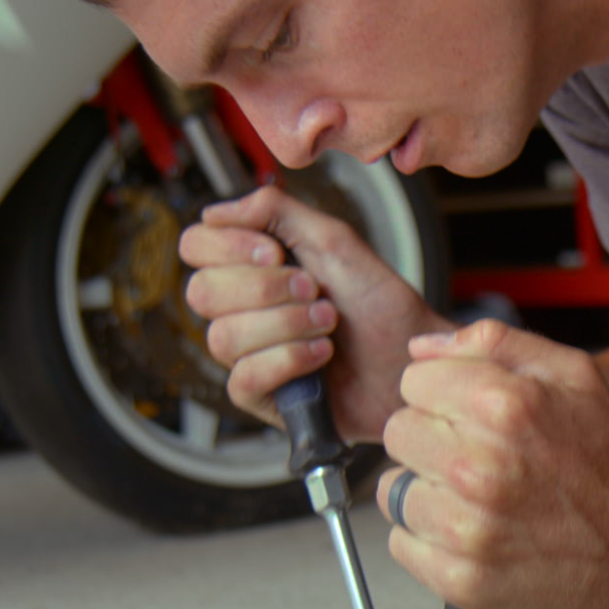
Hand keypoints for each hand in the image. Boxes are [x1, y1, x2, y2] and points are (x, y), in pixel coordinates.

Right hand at [178, 184, 448, 443]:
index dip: (227, 246)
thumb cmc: (381, 306)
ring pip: (223, 336)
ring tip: (328, 323)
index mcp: (251, 267)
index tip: (275, 252)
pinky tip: (322, 355)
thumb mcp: (335, 242)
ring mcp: (247, 354)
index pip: (196, 246)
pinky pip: (244, 377)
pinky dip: (289, 359)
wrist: (413, 359)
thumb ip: (276, 213)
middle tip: (314, 290)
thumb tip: (216, 211)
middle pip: (201, 292)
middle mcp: (241, 310)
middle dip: (266, 288)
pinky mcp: (261, 397)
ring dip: (286, 324)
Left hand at [376, 320, 608, 608]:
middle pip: (397, 434)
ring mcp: (468, 529)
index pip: (412, 382)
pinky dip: (430, 541)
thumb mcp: (572, 374)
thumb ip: (493, 344)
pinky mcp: (462, 579)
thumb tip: (422, 348)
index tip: (468, 416)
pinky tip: (474, 535)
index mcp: (503, 406)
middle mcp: (480, 467)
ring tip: (477, 500)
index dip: (441, 395)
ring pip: (393, 492)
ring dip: (428, 493)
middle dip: (431, 440)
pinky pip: (402, 545)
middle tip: (476, 459)